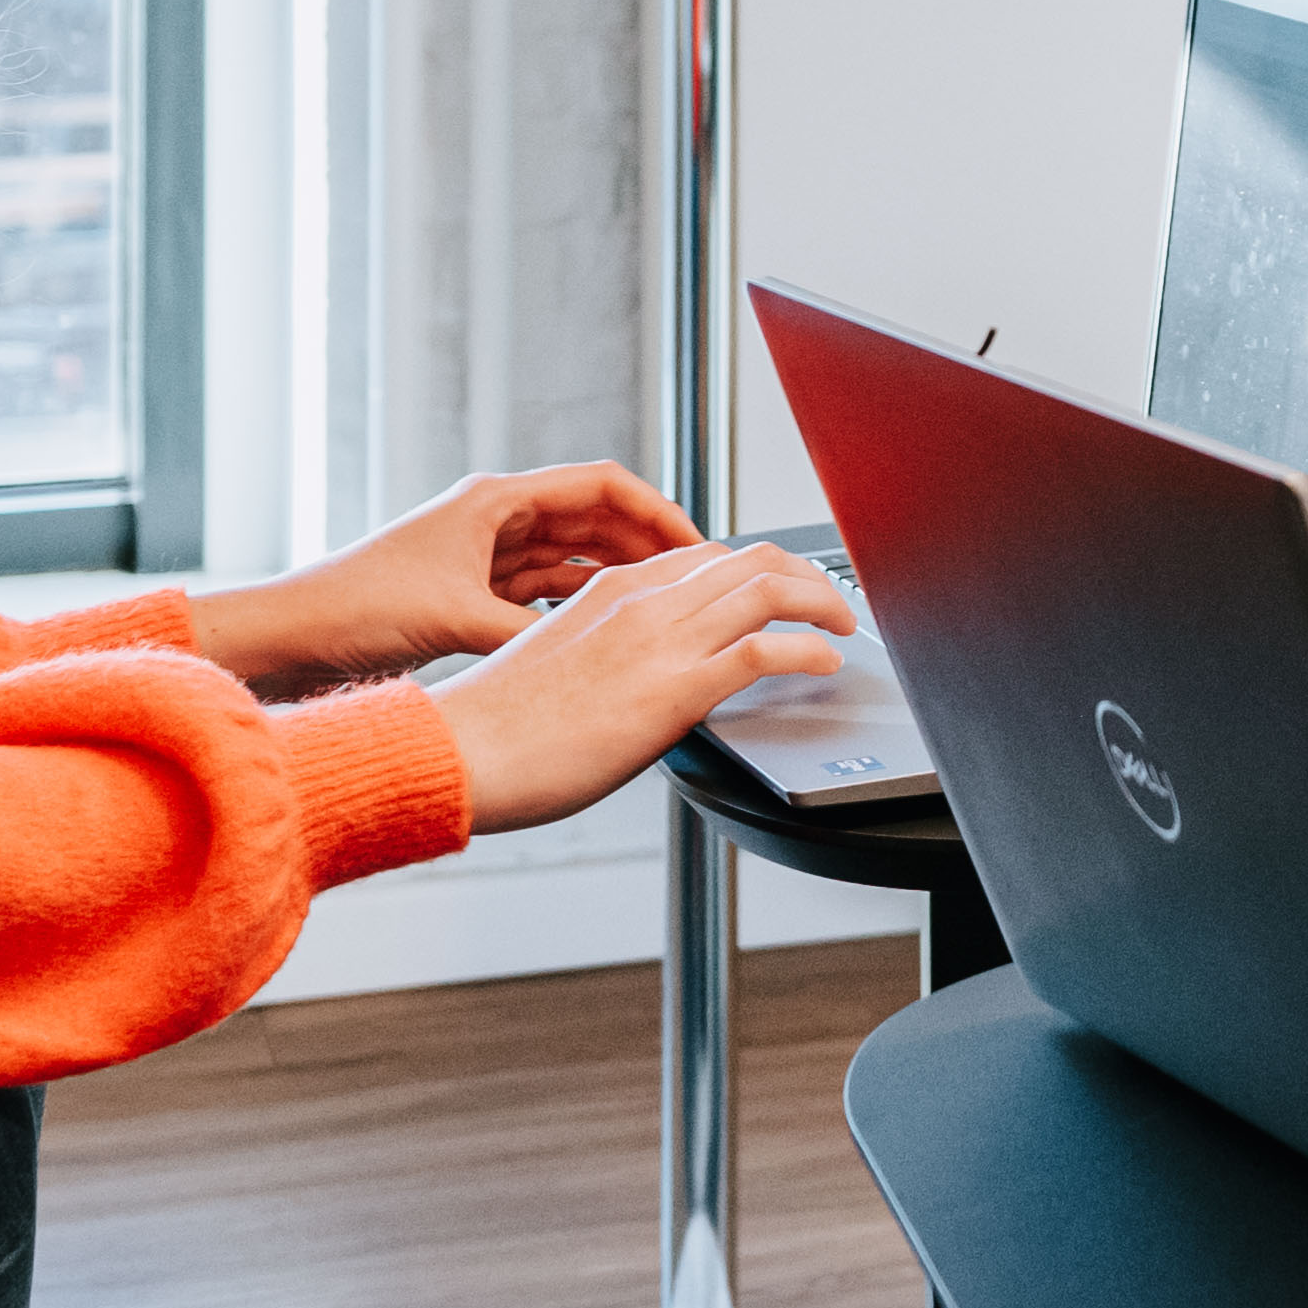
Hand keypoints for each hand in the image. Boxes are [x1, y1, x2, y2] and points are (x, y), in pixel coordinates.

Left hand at [192, 463, 704, 694]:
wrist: (294, 636)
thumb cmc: (357, 607)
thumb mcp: (458, 619)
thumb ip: (532, 633)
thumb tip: (593, 653)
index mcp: (495, 500)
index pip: (602, 487)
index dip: (658, 511)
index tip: (697, 545)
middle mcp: (493, 518)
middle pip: (593, 519)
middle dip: (646, 546)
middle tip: (693, 581)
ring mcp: (482, 553)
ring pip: (571, 556)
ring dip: (614, 575)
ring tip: (662, 606)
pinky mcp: (469, 590)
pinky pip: (542, 589)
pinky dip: (575, 603)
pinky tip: (602, 627)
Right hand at [426, 541, 851, 835]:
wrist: (460, 751)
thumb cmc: (496, 725)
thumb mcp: (560, 661)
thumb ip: (609, 654)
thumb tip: (641, 680)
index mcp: (611, 590)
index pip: (706, 556)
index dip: (757, 567)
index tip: (783, 588)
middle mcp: (641, 601)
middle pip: (750, 559)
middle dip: (806, 573)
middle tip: (833, 599)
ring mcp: (660, 641)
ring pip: (767, 589)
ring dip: (823, 601)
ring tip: (847, 623)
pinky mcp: (672, 690)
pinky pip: (764, 651)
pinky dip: (809, 648)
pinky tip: (828, 661)